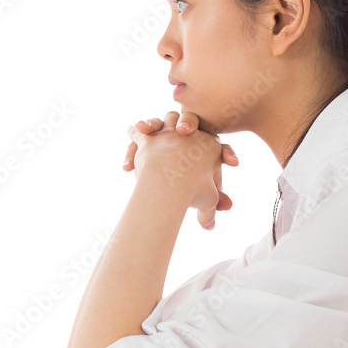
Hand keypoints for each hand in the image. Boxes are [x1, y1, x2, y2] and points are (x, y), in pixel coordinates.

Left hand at [123, 111, 237, 229]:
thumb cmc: (194, 191)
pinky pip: (140, 131)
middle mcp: (191, 133)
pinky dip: (136, 130)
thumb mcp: (209, 201)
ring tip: (150, 128)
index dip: (213, 149)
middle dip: (188, 125)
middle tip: (183, 133)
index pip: (213, 142)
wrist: (172, 182)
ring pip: (166, 119)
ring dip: (160, 123)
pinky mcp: (148, 137)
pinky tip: (134, 129)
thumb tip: (209, 227)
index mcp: (211, 145)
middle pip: (192, 122)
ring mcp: (169, 132)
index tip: (213, 159)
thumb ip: (210, 211)